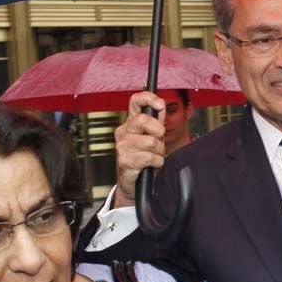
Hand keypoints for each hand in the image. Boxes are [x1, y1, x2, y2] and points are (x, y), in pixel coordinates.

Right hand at [112, 91, 166, 208]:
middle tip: (158, 141)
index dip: (148, 99)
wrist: (134, 183)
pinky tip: (151, 165)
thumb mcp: (153, 137)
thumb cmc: (144, 159)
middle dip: (158, 132)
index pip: (135, 102)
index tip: (159, 104)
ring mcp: (122, 146)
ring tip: (154, 156)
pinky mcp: (124, 161)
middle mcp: (123, 132)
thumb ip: (156, 121)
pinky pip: (149, 157)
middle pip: (143, 120)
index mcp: (130, 123)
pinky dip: (156, 162)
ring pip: (150, 142)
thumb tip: (159, 105)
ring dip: (158, 151)